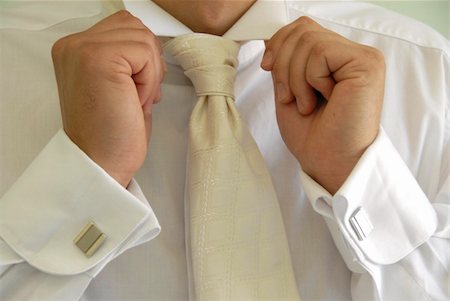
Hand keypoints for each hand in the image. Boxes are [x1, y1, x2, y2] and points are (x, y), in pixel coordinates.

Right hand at [52, 10, 164, 186]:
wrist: (100, 164)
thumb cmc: (112, 134)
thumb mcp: (119, 85)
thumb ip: (127, 58)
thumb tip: (153, 47)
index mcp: (76, 51)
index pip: (125, 27)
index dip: (142, 59)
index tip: (136, 90)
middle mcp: (74, 45)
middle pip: (135, 27)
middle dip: (148, 62)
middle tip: (138, 95)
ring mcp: (83, 49)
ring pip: (143, 37)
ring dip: (150, 72)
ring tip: (135, 99)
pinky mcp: (98, 58)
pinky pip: (145, 52)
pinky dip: (150, 79)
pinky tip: (135, 101)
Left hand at [261, 17, 384, 193]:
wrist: (327, 163)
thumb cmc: (311, 135)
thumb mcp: (289, 89)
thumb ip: (285, 61)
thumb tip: (270, 38)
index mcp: (337, 58)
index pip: (303, 28)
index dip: (278, 44)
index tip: (267, 68)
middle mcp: (354, 54)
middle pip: (303, 30)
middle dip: (283, 65)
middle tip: (290, 97)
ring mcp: (364, 57)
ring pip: (309, 40)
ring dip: (295, 78)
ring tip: (306, 104)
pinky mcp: (367, 64)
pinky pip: (320, 53)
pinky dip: (310, 79)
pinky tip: (322, 100)